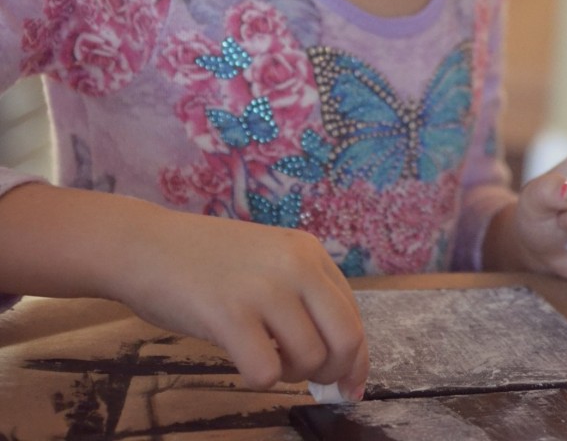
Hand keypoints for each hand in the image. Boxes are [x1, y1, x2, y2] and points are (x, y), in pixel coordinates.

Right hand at [116, 208, 368, 396]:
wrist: (146, 245)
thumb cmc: (205, 260)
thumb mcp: (268, 261)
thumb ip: (304, 296)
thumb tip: (341, 361)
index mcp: (309, 250)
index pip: (353, 313)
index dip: (356, 358)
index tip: (349, 386)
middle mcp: (295, 264)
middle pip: (346, 339)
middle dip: (333, 372)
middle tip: (308, 381)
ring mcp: (264, 288)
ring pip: (309, 360)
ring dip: (288, 374)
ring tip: (262, 354)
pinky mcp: (230, 316)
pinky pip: (266, 374)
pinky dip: (257, 379)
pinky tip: (239, 358)